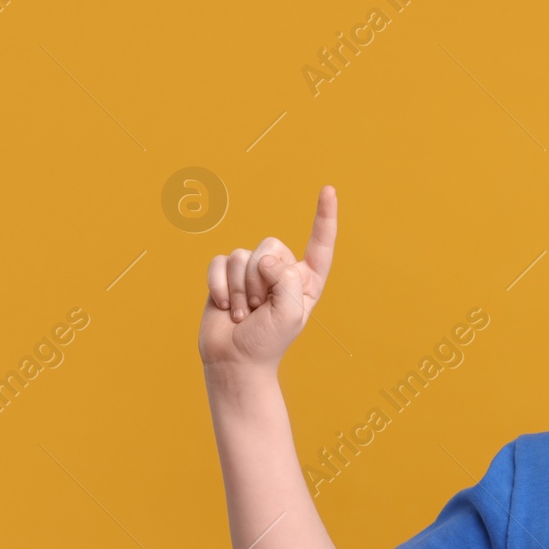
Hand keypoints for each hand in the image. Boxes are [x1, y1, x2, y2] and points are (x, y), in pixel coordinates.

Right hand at [198, 185, 337, 369]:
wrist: (234, 359)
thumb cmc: (267, 340)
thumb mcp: (289, 312)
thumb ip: (286, 280)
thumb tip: (265, 258)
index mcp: (306, 280)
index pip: (320, 244)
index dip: (324, 216)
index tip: (329, 189)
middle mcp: (281, 270)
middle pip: (271, 245)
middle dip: (260, 279)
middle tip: (259, 308)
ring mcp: (252, 271)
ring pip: (242, 255)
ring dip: (239, 289)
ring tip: (244, 313)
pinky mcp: (225, 273)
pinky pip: (219, 263)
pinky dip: (219, 286)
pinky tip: (223, 307)